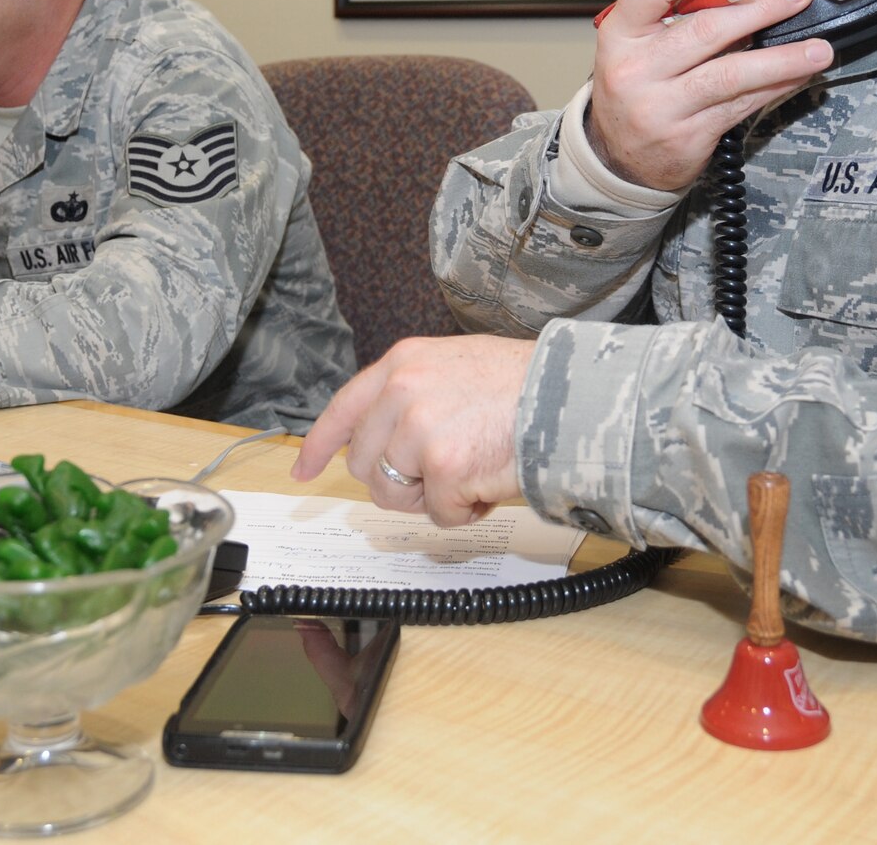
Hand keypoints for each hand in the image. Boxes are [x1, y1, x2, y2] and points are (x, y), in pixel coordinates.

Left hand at [291, 335, 534, 525]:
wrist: (572, 397)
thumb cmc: (526, 386)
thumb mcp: (456, 367)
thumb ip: (414, 395)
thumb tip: (387, 439)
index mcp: (403, 363)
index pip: (343, 408)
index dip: (321, 446)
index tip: (304, 471)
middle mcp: (403, 391)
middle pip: (365, 465)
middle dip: (399, 481)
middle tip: (444, 471)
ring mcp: (419, 430)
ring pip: (396, 495)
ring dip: (434, 497)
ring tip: (473, 468)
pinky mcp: (443, 468)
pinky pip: (439, 513)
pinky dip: (466, 509)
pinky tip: (490, 480)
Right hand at [589, 0, 832, 190]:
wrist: (618, 158)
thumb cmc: (638, 88)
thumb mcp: (639, 45)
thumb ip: (680, 16)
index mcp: (620, 34)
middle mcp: (634, 69)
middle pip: (705, 30)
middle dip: (761, 10)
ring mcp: (660, 107)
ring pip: (731, 74)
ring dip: (782, 59)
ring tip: (818, 49)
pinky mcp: (687, 136)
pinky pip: (741, 105)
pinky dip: (776, 87)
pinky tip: (798, 75)